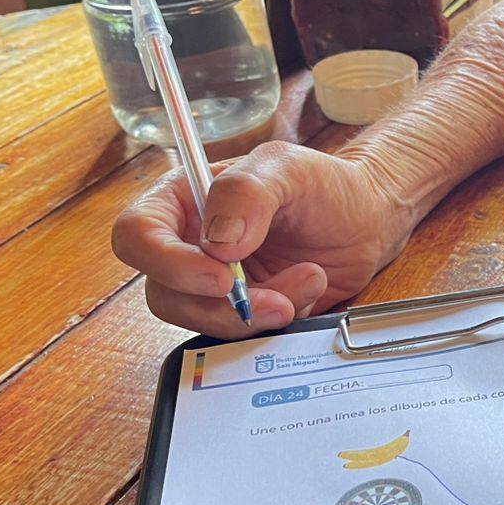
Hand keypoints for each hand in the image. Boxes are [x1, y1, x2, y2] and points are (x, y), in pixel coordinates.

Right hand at [113, 141, 404, 337]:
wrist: (366, 220)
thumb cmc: (323, 186)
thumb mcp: (288, 169)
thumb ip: (246, 194)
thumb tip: (217, 244)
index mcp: (182, 201)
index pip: (136, 236)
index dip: (167, 263)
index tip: (220, 275)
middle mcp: (189, 247)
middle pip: (165, 293)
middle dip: (221, 305)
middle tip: (276, 300)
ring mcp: (214, 286)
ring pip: (204, 321)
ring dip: (258, 314)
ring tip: (310, 280)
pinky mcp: (244, 313)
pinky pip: (243, 335)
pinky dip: (279, 322)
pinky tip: (310, 291)